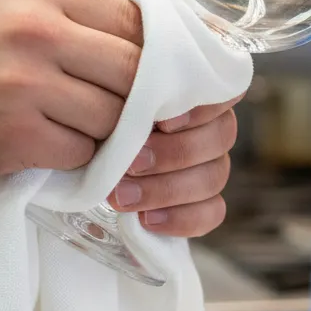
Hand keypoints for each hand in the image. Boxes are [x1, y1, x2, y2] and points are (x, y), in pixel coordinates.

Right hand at [0, 0, 142, 176]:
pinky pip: (82, 153)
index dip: (154, 54)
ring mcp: (24, 83)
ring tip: (81, 127)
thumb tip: (155, 44)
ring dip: (108, 132)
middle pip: (135, 71)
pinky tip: (52, 146)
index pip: (137, 21)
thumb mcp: (12, 4)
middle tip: (131, 112)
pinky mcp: (14, 135)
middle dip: (140, 98)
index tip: (152, 75)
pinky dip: (77, 157)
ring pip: (114, 117)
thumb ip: (77, 17)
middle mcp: (35, 29)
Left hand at [107, 97, 241, 236]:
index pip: (225, 91)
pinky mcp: (203, 204)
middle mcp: (212, 127)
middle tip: (132, 163)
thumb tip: (137, 96)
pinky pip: (212, 213)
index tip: (164, 123)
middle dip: (174, 153)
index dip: (202, 108)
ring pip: (214, 177)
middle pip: (221, 137)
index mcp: (196, 94)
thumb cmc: (101, 116)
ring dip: (168, 189)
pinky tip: (146, 219)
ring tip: (123, 196)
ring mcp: (211, 166)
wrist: (86, 157)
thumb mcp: (111, 95)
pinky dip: (181, 218)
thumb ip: (132, 91)